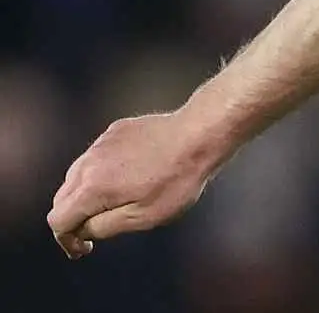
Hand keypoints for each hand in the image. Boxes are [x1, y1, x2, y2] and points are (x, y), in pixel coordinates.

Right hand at [47, 111, 223, 258]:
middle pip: (63, 198)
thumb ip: (104, 227)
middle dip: (73, 218)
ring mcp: (100, 144)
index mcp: (91, 188)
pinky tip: (126, 176)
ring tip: (111, 205)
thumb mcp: (143, 217)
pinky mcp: (115, 131)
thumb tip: (82, 231)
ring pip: (76, 175)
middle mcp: (88, 163)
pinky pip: (96, 157)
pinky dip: (100, 172)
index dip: (66, 240)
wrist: (198, 135)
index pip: (58, 220)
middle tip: (94, 232)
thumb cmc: (176, 179)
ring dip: (84, 194)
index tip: (83, 249)